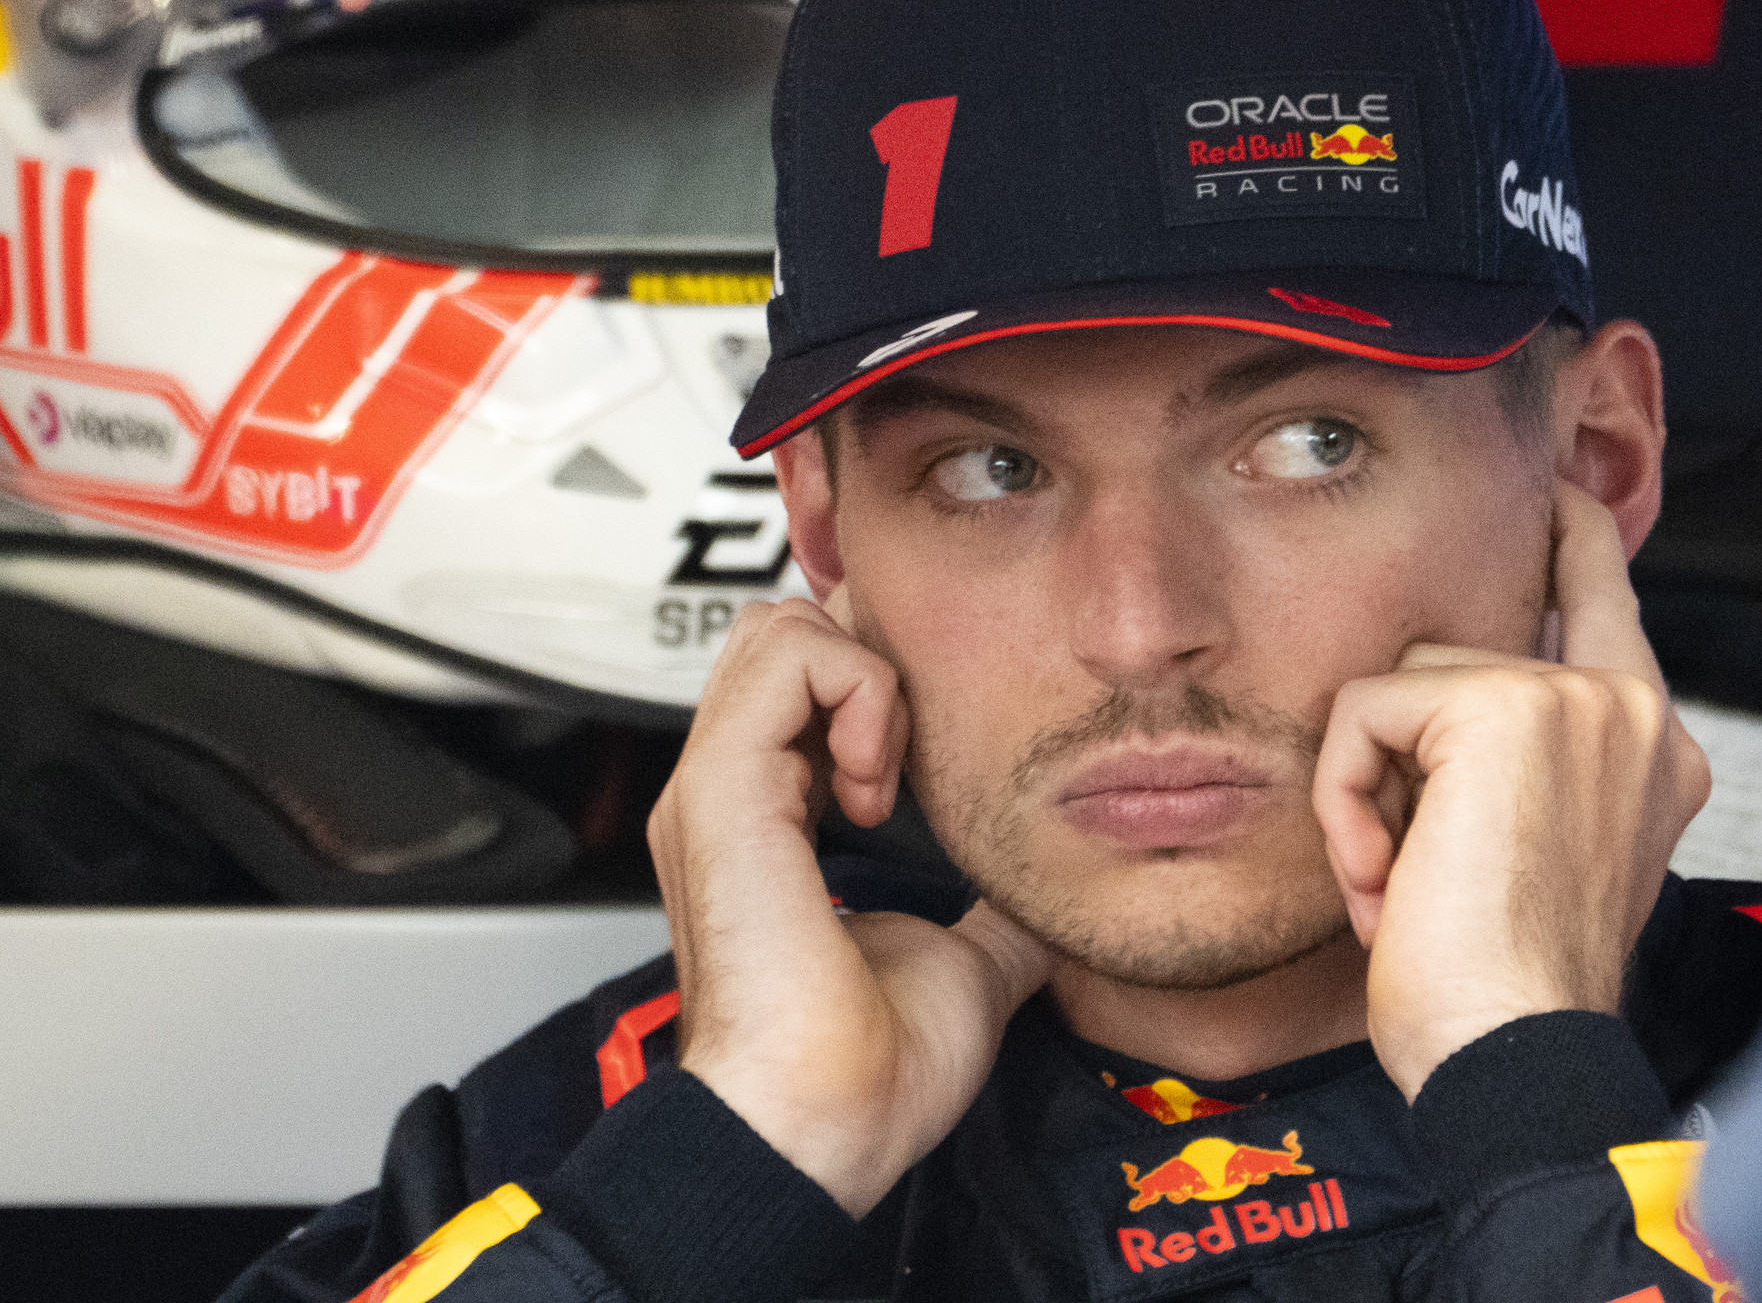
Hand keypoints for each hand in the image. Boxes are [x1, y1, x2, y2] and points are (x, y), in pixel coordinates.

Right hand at [651, 586, 1052, 1215]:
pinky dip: (853, 689)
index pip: (800, 682)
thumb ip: (988, 910)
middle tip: (905, 755)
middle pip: (779, 633)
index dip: (872, 688)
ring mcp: (715, 788)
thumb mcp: (960, 963)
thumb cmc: (865, 1076)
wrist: (816, 1133)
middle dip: (864, 662)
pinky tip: (875, 778)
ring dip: (859, 674)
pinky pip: (784, 658)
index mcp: (766, 825)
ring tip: (885, 770)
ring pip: (776, 628)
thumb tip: (1046, 892)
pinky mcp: (721, 790)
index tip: (919, 767)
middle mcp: (729, 795)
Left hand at [1312, 481, 1711, 1100]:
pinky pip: (1363, 711)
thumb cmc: (1501, 994)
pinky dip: (1344, 799)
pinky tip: (1385, 881)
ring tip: (1405, 888)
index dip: (1569, 536)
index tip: (1552, 491)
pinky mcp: (1508, 705)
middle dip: (1402, 756)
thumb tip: (1430, 703)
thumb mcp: (1520, 859)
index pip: (1604, 595)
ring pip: (1403, 684)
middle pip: (1461, 647)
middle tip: (1410, 870)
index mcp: (1654, 752)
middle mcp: (1634, 712)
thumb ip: (1511, 769)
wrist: (1515, 1058)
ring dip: (1374, 792)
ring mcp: (1579, 700)